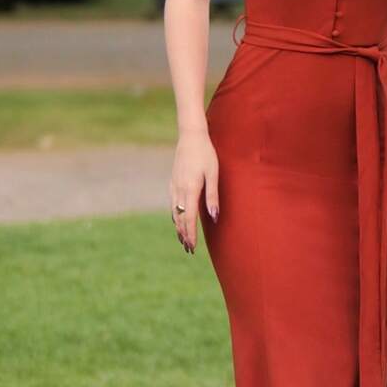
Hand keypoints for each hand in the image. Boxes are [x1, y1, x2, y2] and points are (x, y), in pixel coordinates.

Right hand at [169, 129, 218, 253]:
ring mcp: (174, 186)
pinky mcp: (172, 182)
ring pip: (174, 212)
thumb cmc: (206, 154)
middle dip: (184, 235)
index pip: (189, 218)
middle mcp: (179, 190)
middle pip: (179, 218)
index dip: (191, 234)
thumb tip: (214, 217)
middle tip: (189, 250)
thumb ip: (212, 196)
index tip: (193, 247)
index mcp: (190, 189)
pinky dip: (174, 215)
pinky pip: (172, 204)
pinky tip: (177, 220)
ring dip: (178, 227)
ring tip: (182, 239)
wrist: (190, 136)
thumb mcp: (213, 174)